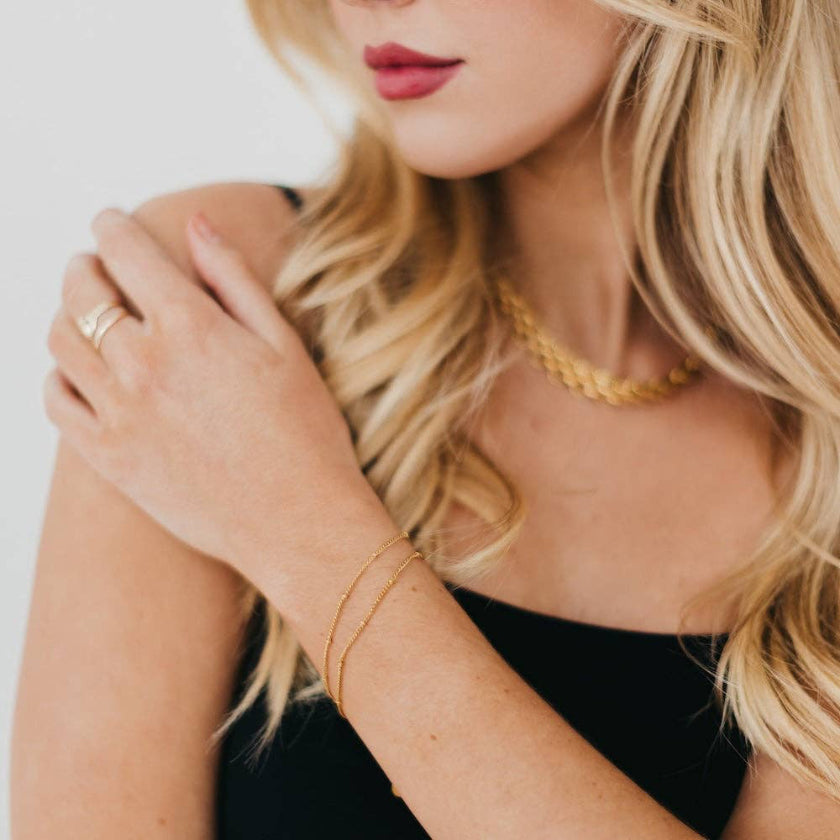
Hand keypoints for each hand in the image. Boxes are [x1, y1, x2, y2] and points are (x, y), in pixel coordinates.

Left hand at [43, 206, 376, 603]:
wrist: (297, 521)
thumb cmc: (306, 432)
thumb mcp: (283, 344)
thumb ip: (234, 279)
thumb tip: (196, 223)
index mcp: (191, 328)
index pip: (126, 251)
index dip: (112, 226)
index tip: (111, 221)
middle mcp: (144, 364)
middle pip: (82, 291)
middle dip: (85, 265)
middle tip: (95, 263)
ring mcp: (120, 414)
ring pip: (61, 341)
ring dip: (66, 313)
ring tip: (87, 314)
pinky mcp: (109, 458)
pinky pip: (57, 400)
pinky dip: (59, 374)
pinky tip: (80, 371)